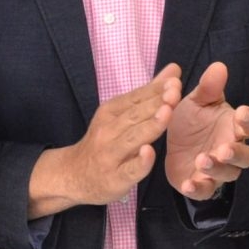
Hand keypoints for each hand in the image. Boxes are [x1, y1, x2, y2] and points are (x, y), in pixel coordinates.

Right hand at [66, 66, 180, 204]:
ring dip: (150, 125)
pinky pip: (129, 170)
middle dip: (156, 103)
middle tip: (175, 90)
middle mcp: (108, 131)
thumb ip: (147, 94)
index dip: (155, 89)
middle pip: (135, 115)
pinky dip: (139, 162)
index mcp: (110, 112)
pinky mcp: (115, 178)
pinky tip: (149, 152)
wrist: (72, 175)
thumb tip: (173, 70)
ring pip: (133, 138)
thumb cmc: (103, 142)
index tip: (175, 79)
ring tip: (167, 112)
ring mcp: (110, 155)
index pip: (135, 98)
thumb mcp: (120, 115)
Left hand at [164, 62, 248, 200]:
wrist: (172, 143)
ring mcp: (219, 170)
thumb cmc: (193, 121)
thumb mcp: (197, 101)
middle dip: (237, 152)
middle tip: (225, 147)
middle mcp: (232, 150)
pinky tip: (188, 184)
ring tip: (203, 159)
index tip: (241, 112)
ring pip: (228, 174)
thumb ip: (208, 88)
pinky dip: (198, 189)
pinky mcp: (201, 184)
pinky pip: (205, 191)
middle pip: (247, 156)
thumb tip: (219, 66)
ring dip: (217, 168)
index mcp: (235, 128)